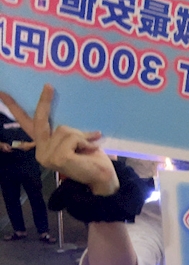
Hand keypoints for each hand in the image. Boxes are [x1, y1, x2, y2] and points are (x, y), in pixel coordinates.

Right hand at [0, 85, 118, 195]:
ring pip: (64, 129)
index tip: (2, 92)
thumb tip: (67, 113)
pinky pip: (72, 137)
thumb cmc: (90, 157)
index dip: (14, 108)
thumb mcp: (76, 140)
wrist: (102, 178)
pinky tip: (89, 151)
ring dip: (81, 135)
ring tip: (88, 146)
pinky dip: (85, 140)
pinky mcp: (58, 157)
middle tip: (48, 86)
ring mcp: (47, 155)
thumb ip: (67, 132)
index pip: (26, 124)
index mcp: (43, 145)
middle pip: (39, 120)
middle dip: (44, 102)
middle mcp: (41, 151)